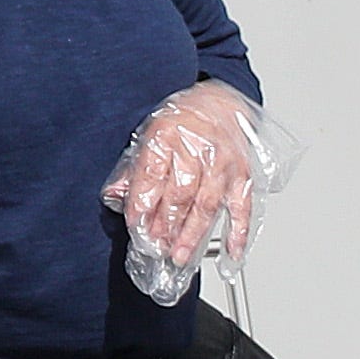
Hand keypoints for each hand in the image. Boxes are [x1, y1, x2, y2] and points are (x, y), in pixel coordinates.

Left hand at [105, 81, 266, 276]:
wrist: (220, 103)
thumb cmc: (183, 122)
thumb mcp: (150, 135)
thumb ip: (135, 168)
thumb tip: (117, 195)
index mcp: (167, 134)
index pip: (151, 174)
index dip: (141, 203)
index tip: (135, 225)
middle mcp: (197, 148)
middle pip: (180, 193)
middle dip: (165, 224)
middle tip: (156, 246)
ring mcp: (223, 164)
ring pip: (207, 204)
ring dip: (193, 233)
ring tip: (180, 255)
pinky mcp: (242, 176)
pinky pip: (242, 207)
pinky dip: (239, 232)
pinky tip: (233, 253)